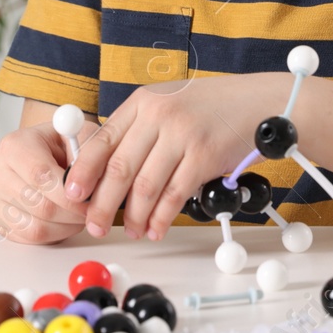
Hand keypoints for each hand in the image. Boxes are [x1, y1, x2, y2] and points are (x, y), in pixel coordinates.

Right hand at [0, 122, 94, 243]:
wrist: (43, 150)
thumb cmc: (62, 143)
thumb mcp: (80, 134)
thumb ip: (86, 155)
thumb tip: (88, 189)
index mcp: (14, 146)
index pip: (41, 176)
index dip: (70, 194)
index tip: (90, 200)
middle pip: (40, 206)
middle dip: (73, 214)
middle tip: (91, 211)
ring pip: (35, 228)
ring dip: (66, 227)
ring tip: (79, 215)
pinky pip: (29, 239)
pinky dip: (53, 236)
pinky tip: (64, 221)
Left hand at [65, 73, 287, 240]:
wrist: (260, 102)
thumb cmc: (212, 108)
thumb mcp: (169, 104)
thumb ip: (139, 129)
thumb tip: (106, 171)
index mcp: (143, 101)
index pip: (101, 140)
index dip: (83, 172)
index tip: (72, 195)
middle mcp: (159, 115)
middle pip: (119, 168)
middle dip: (102, 204)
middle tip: (94, 226)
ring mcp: (182, 135)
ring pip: (145, 186)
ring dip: (134, 216)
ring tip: (132, 231)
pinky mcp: (204, 155)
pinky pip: (174, 194)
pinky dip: (161, 217)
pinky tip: (156, 229)